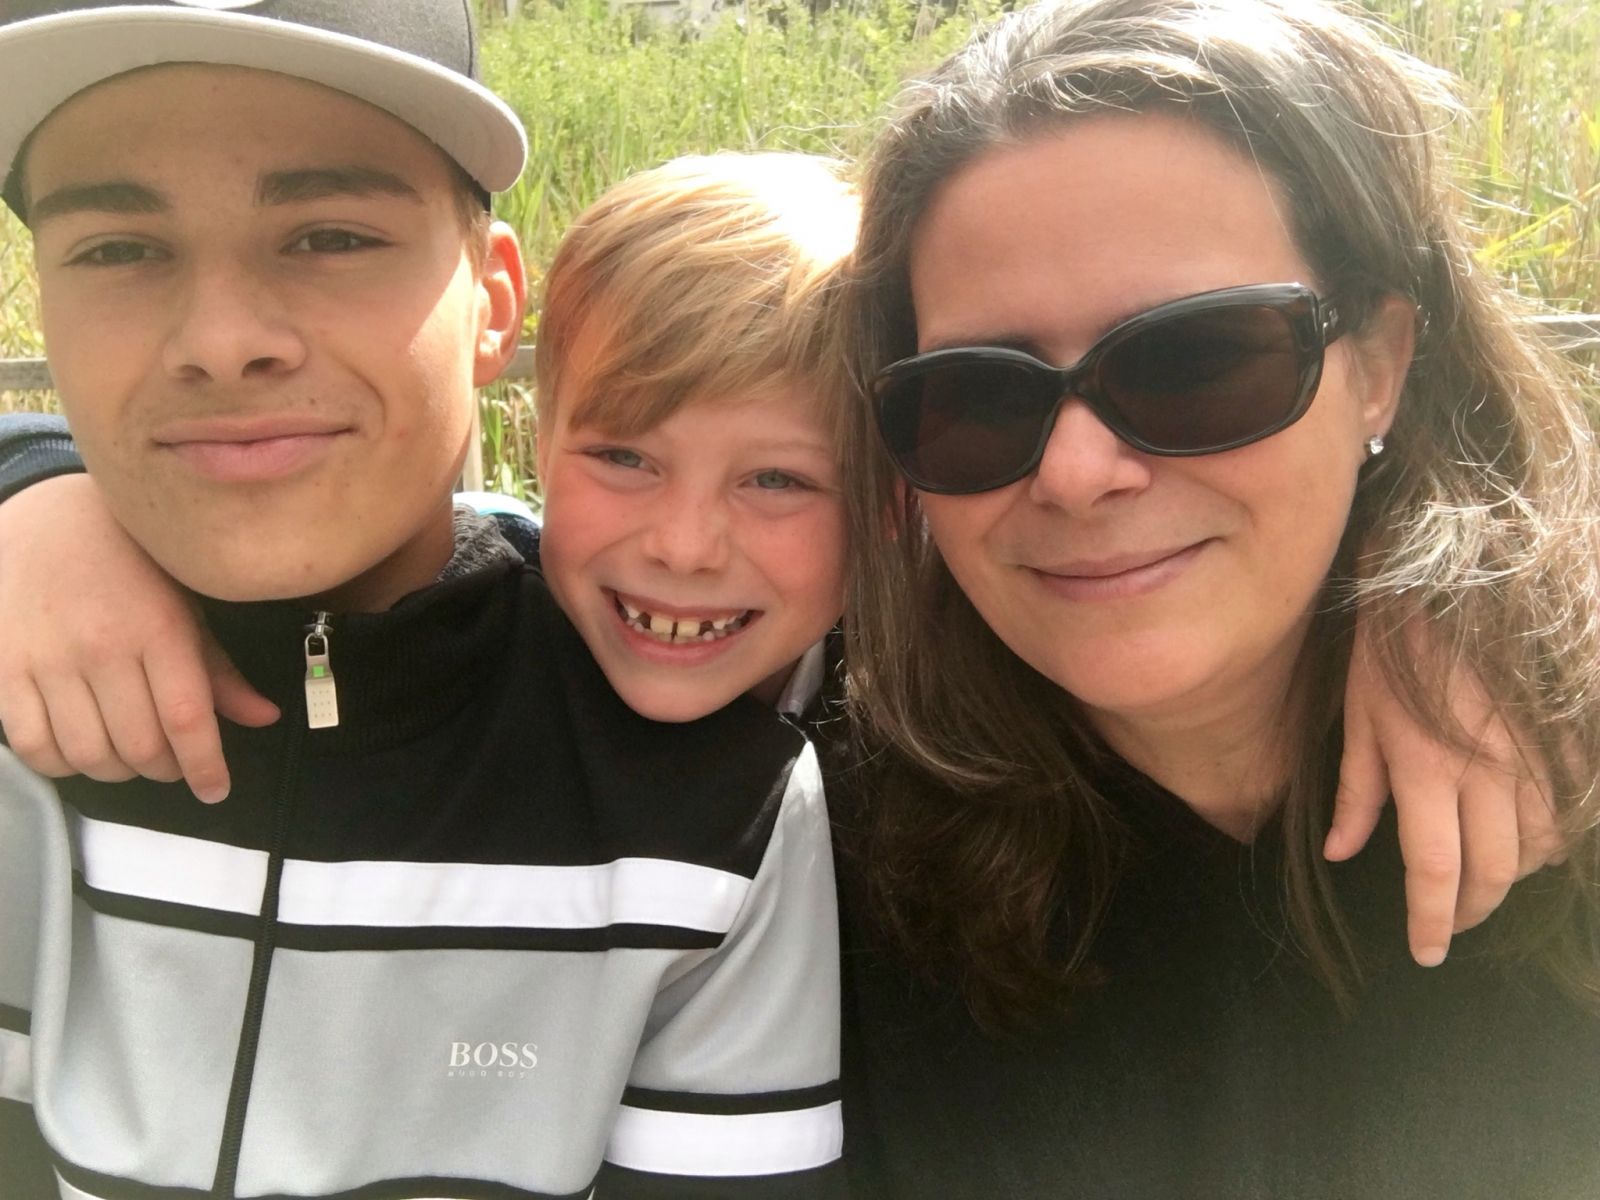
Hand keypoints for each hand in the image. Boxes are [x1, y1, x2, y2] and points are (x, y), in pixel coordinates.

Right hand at [0, 474, 278, 801]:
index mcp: (159, 627)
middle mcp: (102, 646)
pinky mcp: (2, 667)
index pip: (186, 718)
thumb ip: (220, 670)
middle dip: (166, 770)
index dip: (205, 766)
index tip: (216, 790)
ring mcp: (47, 659)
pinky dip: (63, 765)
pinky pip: (33, 745)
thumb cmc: (132, 565)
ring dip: (118, 772)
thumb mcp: (188, 606)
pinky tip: (82, 752)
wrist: (46, 520)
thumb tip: (266, 719)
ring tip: (131, 758)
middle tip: (174, 764)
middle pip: (139, 746)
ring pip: (89, 754)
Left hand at [1327, 616, 1562, 966]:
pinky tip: (1526, 841)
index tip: (1424, 952)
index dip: (1432, 921)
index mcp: (1426, 769)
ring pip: (1540, 846)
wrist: (1445, 578)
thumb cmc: (1387, 646)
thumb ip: (1355, 792)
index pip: (1435, 870)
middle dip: (1471, 910)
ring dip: (1512, 875)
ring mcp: (1532, 753)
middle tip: (1449, 924)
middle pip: (1494, 870)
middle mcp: (1487, 770)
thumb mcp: (1357, 717)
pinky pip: (1568, 806)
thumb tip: (1343, 855)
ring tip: (1482, 882)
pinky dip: (1550, 837)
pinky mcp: (1560, 734)